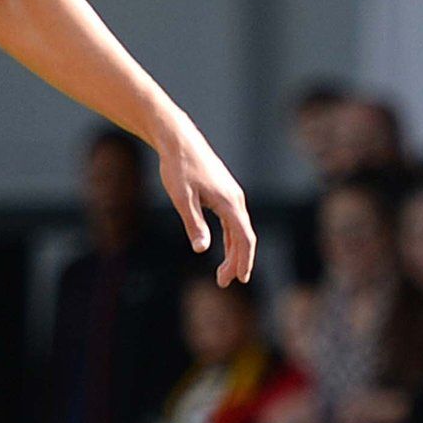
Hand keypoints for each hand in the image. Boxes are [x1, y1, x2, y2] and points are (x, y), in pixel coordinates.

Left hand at [155, 118, 255, 285]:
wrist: (179, 140)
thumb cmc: (178, 167)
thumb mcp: (182, 197)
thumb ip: (193, 223)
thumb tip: (202, 249)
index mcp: (229, 202)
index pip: (244, 238)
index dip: (243, 260)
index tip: (240, 279)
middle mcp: (235, 199)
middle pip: (244, 237)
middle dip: (237, 262)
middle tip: (224, 282)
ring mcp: (231, 195)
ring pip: (239, 230)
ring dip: (233, 252)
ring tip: (223, 274)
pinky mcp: (224, 193)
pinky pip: (232, 221)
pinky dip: (230, 238)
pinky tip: (224, 249)